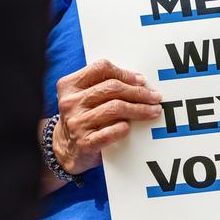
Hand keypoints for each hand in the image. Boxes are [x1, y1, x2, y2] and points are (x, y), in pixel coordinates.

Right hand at [53, 58, 161, 174]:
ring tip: (153, 111)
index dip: (125, 73)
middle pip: (112, 88)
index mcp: (69, 85)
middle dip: (138, 92)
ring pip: (115, 108)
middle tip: (155, 97)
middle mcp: (70, 102)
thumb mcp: (83, 97)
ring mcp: (76, 123)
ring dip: (139, 109)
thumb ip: (102, 85)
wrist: (64, 150)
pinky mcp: (84, 143)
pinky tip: (131, 127)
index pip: (101, 69)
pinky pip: (111, 132)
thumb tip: (139, 81)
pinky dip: (124, 128)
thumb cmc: (81, 118)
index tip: (142, 81)